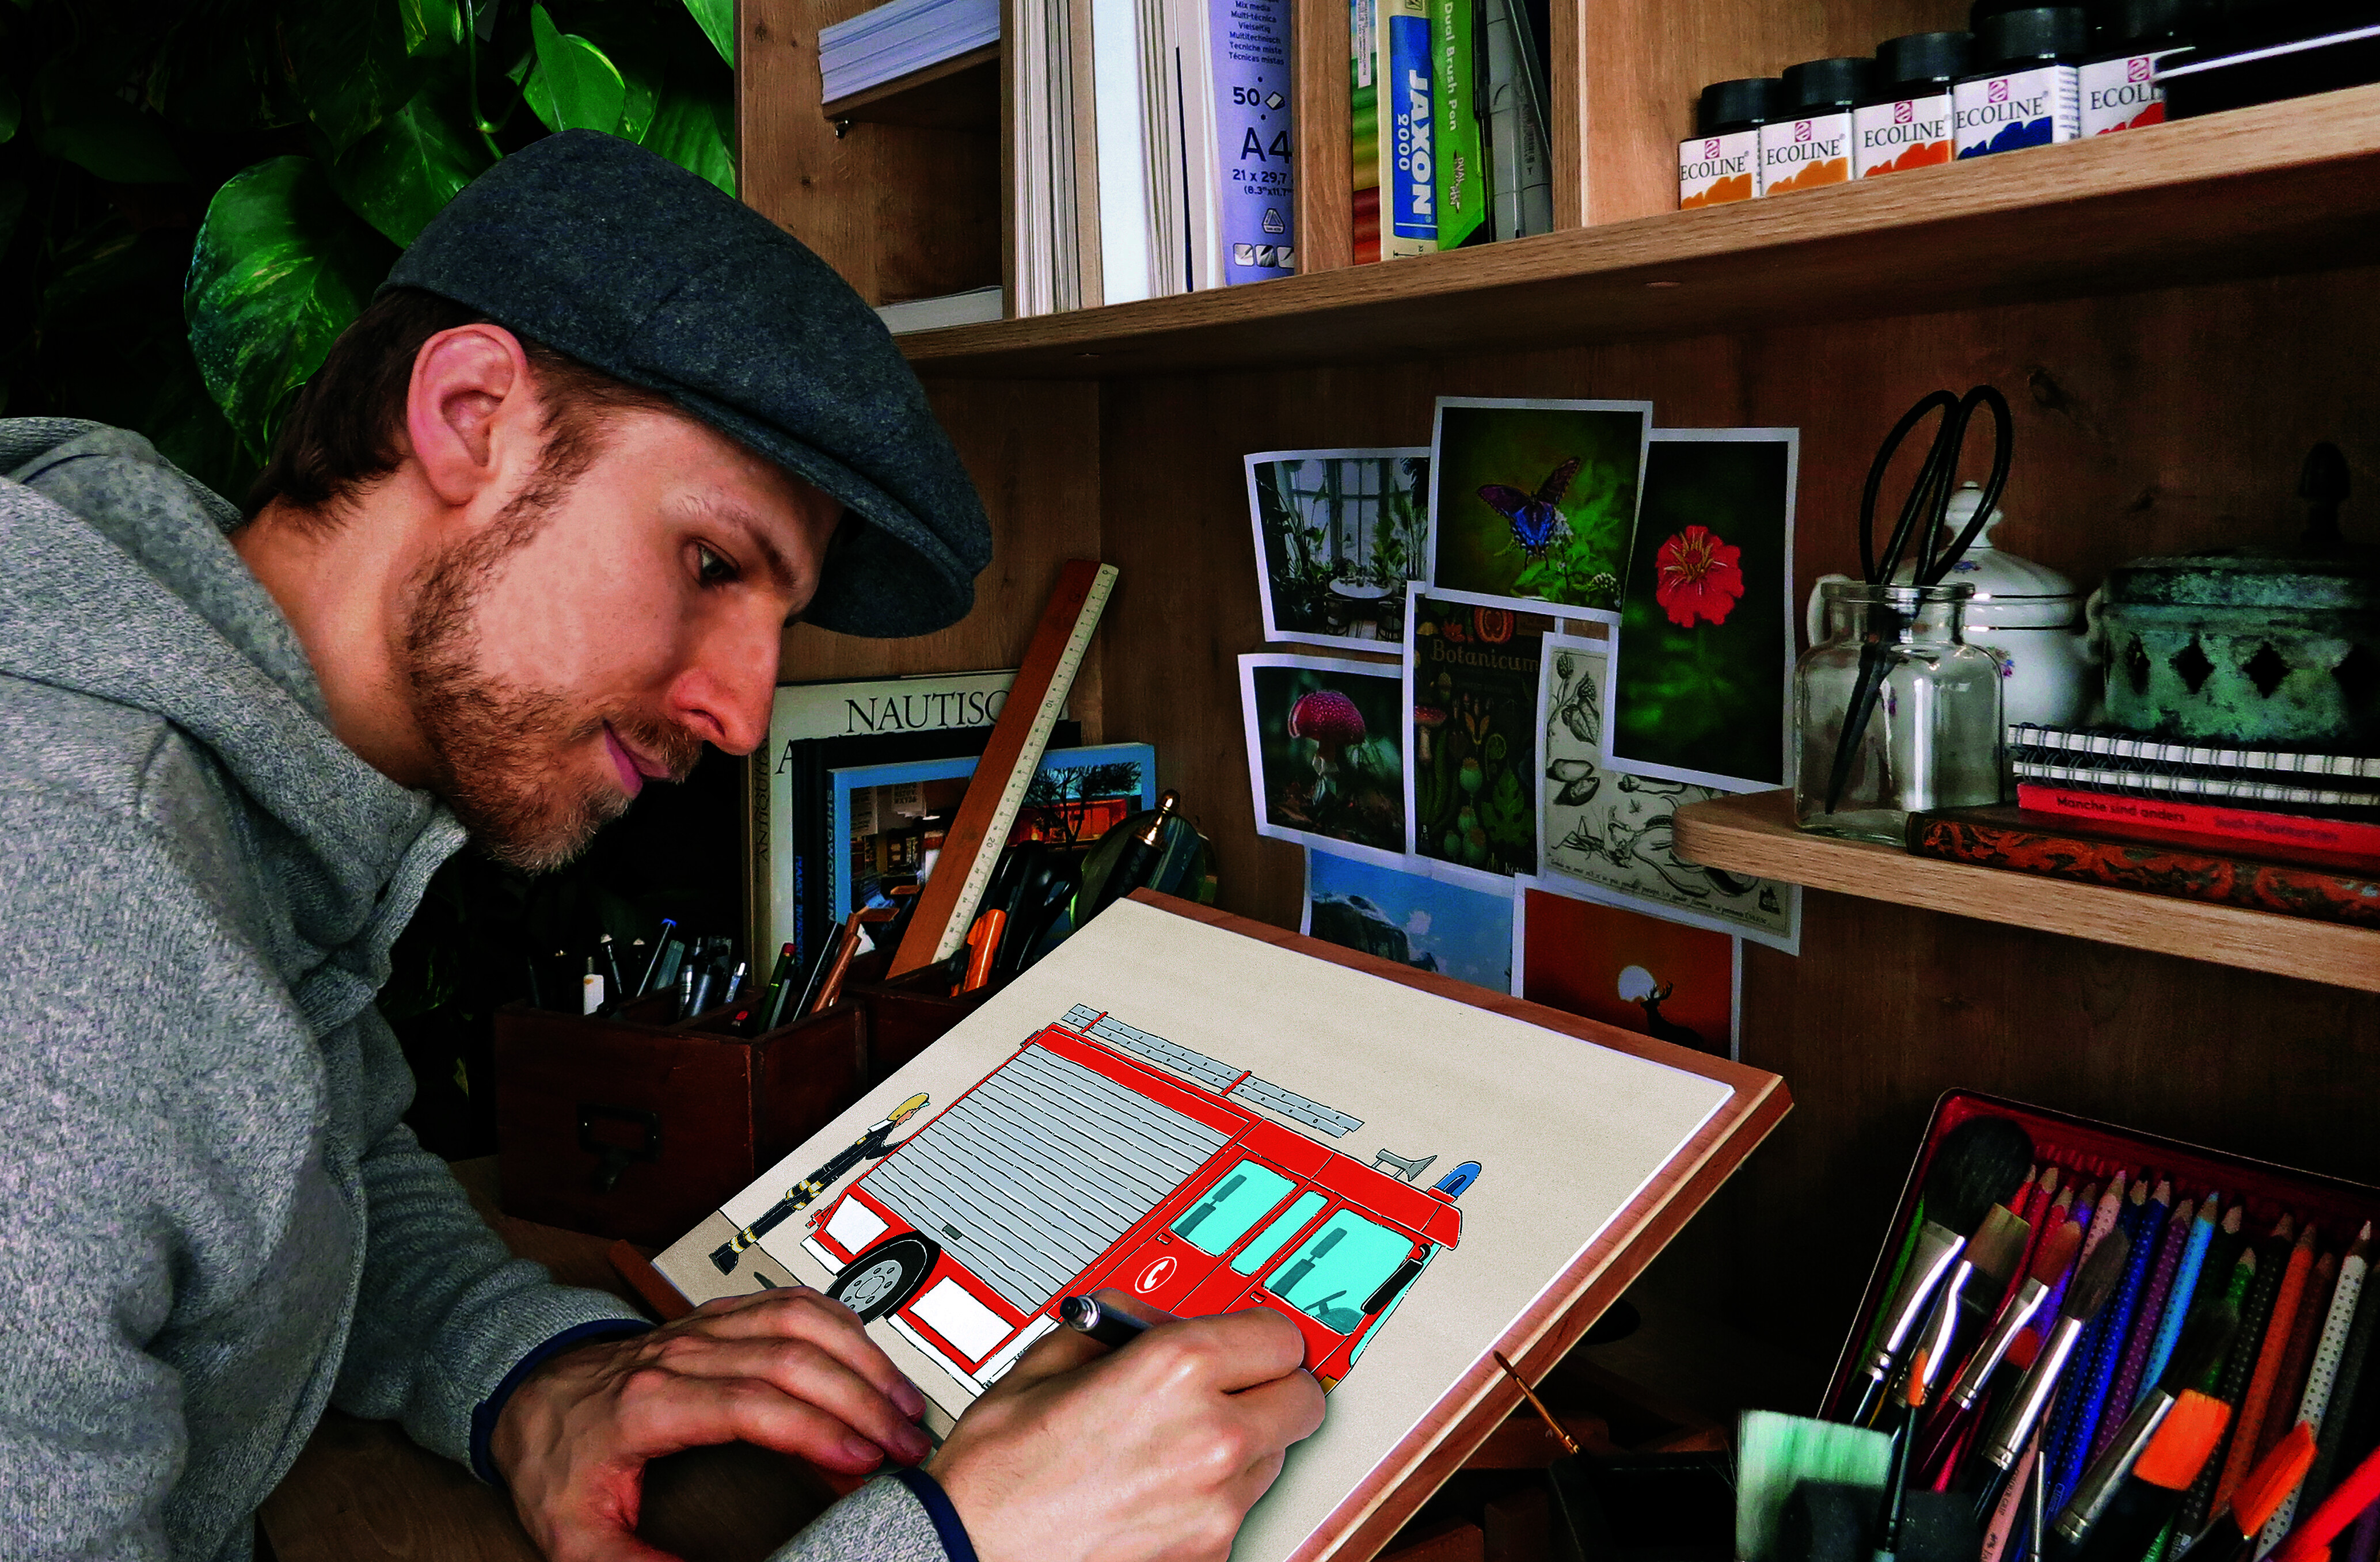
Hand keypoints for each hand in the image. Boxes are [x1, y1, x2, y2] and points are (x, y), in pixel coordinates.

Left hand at [492, 1287, 933, 1561]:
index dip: (816, 1429)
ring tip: (903, 1402)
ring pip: (799, 1320)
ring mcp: (702, 1328)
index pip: (753, 1403)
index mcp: (651, 1403)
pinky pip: (788, 1301)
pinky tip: (868, 1355)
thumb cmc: (554, 1457)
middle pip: (792, 1358)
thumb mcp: (576, 1535)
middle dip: (862, 1399)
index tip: (863, 1461)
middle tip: (906, 1444)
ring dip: (862, 1356)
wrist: (526, 1394)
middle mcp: (683, 1353)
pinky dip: (839, 1324)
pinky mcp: (717, 1318)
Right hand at [930, 1291, 1326, 1561]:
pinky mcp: (1209, 1554)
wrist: (970, 1550)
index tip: (1242, 1341)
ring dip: (1244, 1443)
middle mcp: (1212, 1436)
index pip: (1280, 1336)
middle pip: (1302, 1398)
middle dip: (1269, 1386)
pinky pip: (1240, 1509)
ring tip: (1175, 1443)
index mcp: (1177, 1370)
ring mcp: (1217, 1505)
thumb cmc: (1000, 1469)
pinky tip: (1159, 1489)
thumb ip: (1118, 1322)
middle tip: (1230, 1385)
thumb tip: (1153, 1318)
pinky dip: (1213, 1497)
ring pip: (1276, 1456)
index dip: (1256, 1334)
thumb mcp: (1049, 1357)